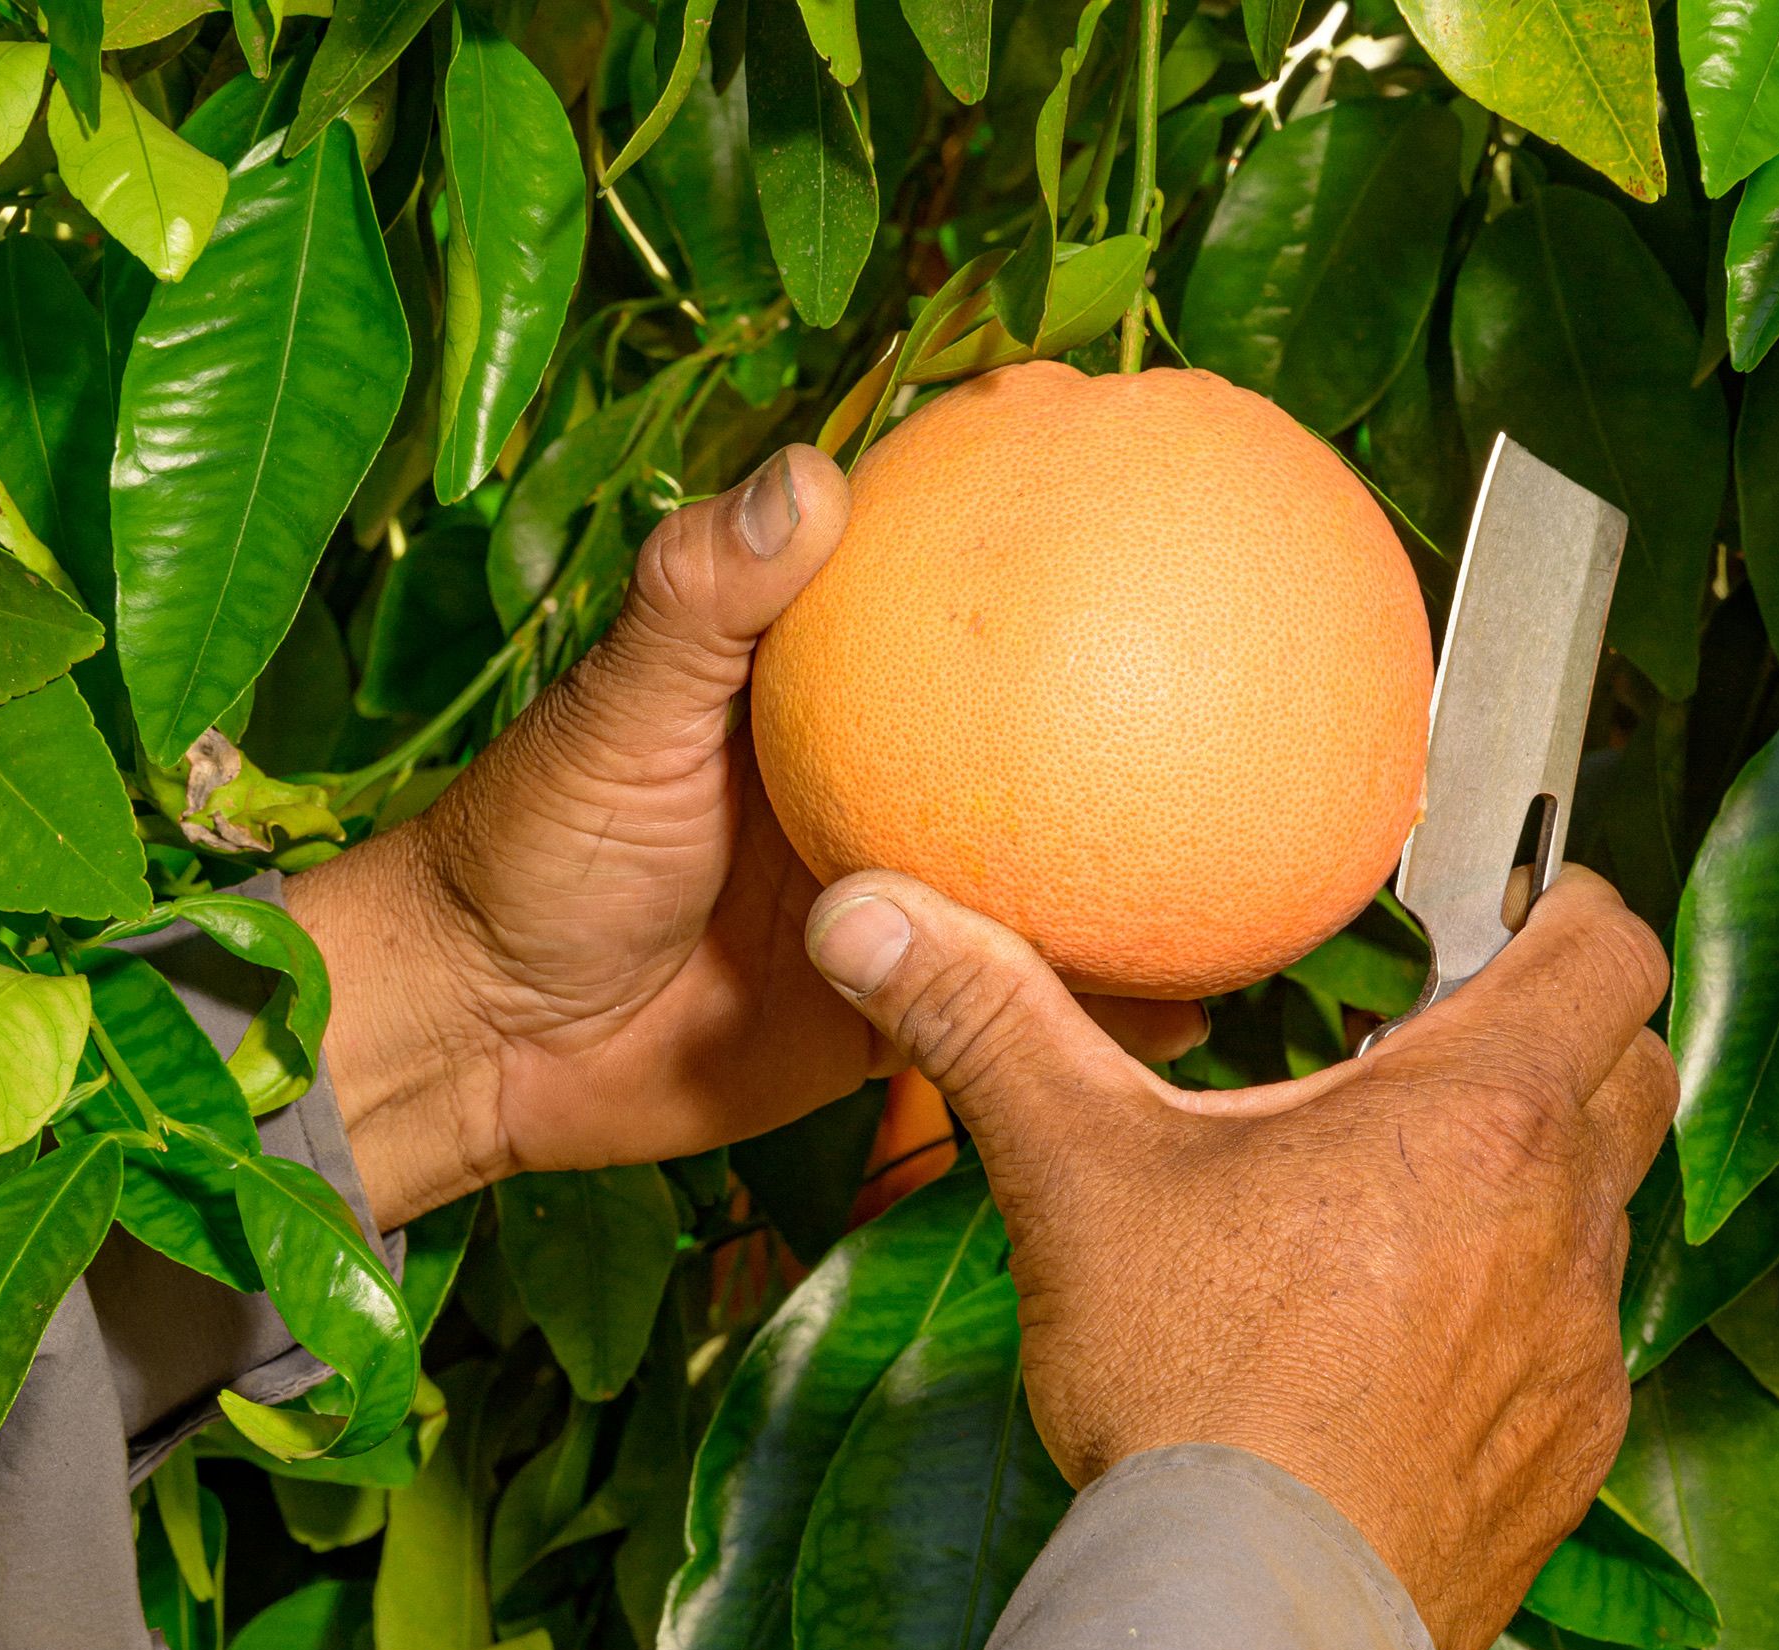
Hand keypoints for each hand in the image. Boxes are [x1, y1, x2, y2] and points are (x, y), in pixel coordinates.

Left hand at [292, 448, 1200, 1231]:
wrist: (490, 1044)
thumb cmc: (528, 854)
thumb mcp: (617, 712)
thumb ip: (701, 603)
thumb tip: (810, 476)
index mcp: (819, 689)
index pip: (948, 595)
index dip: (1044, 543)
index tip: (1162, 490)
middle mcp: (877, 780)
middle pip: (1038, 736)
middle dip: (1149, 714)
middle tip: (1276, 676)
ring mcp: (903, 896)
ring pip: (1055, 871)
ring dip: (1156, 864)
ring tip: (1287, 844)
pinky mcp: (903, 1004)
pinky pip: (1024, 1005)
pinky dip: (1108, 1006)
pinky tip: (1206, 997)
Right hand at [802, 864, 1676, 1649]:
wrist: (1251, 1617)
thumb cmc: (1188, 1385)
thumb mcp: (1076, 1176)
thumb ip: (988, 1025)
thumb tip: (864, 916)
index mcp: (1480, 1118)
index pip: (1611, 951)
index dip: (1573, 909)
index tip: (1510, 914)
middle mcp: (1562, 1224)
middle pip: (1635, 1074)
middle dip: (1564, 1043)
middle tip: (1438, 1060)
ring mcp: (1580, 1355)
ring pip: (1603, 1220)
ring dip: (1532, 1192)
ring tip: (1398, 1215)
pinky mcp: (1566, 1463)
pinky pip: (1575, 1358)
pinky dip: (1517, 1327)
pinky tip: (1404, 1359)